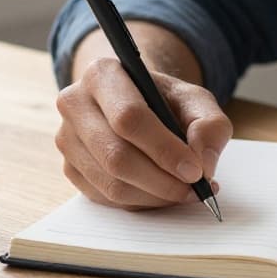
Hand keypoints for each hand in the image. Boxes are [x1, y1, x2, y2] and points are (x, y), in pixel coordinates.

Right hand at [55, 58, 231, 208]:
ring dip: (154, 196)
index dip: (164, 150)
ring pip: (111, 184)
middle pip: (117, 156)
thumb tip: (203, 162)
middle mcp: (75, 104)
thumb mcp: (195, 101)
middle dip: (162, 181)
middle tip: (195, 190)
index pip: (129, 118)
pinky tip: (162, 193)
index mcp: (102, 74)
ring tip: (185, 192)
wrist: (136, 103)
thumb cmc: (164, 101)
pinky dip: (140, 202)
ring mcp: (67, 139)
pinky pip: (106, 198)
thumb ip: (210, 125)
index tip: (195, 171)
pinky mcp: (69, 168)